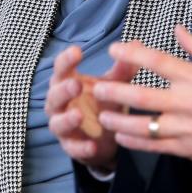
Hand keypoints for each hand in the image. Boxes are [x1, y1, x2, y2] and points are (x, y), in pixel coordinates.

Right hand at [44, 45, 136, 169]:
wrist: (105, 135)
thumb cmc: (103, 101)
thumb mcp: (113, 84)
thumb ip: (122, 68)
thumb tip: (137, 43)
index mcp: (67, 83)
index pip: (61, 69)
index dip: (66, 60)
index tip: (77, 50)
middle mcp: (60, 104)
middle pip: (54, 95)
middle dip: (64, 90)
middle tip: (76, 84)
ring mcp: (63, 126)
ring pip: (57, 123)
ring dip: (67, 119)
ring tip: (79, 115)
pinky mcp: (71, 146)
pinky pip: (72, 149)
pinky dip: (81, 148)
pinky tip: (92, 146)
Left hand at [93, 26, 191, 167]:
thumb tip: (178, 29)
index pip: (158, 62)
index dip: (133, 54)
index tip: (115, 49)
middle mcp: (188, 101)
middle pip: (143, 96)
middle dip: (116, 92)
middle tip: (97, 88)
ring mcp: (186, 127)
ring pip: (144, 125)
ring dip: (120, 121)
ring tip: (103, 115)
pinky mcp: (187, 148)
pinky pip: (155, 146)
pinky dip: (135, 142)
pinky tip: (122, 137)